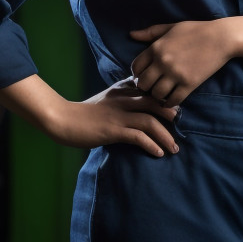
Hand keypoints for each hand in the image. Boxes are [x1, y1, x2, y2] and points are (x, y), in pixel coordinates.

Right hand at [45, 77, 180, 156]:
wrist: (62, 119)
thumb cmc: (85, 112)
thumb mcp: (108, 99)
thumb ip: (124, 97)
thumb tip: (143, 105)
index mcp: (122, 88)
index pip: (151, 90)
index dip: (166, 100)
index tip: (175, 111)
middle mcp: (123, 99)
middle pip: (155, 102)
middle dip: (171, 115)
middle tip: (180, 126)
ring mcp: (118, 114)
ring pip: (150, 122)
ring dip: (165, 136)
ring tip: (174, 148)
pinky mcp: (112, 130)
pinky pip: (138, 137)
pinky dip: (151, 145)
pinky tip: (158, 153)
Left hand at [129, 20, 235, 106]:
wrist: (221, 38)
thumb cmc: (196, 30)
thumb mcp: (171, 27)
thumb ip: (150, 32)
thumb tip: (131, 34)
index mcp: (156, 47)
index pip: (136, 67)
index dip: (138, 74)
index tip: (144, 75)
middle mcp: (163, 61)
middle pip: (143, 83)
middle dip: (145, 87)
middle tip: (152, 87)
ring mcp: (176, 74)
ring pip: (156, 94)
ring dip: (157, 96)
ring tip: (162, 93)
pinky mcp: (189, 84)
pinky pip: (173, 100)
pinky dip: (169, 103)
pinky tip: (170, 100)